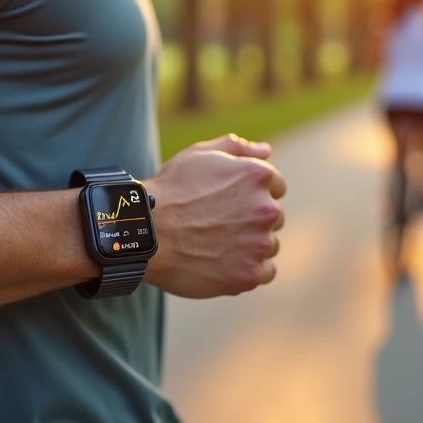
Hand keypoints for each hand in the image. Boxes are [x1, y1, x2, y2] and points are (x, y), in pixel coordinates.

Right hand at [143, 134, 285, 297]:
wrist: (145, 232)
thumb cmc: (169, 191)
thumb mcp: (199, 155)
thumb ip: (236, 148)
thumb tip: (265, 151)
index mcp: (258, 176)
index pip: (276, 188)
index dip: (251, 195)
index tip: (230, 204)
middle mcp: (266, 209)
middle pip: (274, 218)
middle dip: (252, 220)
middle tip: (218, 225)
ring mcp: (259, 244)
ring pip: (269, 246)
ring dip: (252, 246)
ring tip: (216, 245)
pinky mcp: (249, 274)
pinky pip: (265, 272)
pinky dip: (249, 270)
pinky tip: (224, 264)